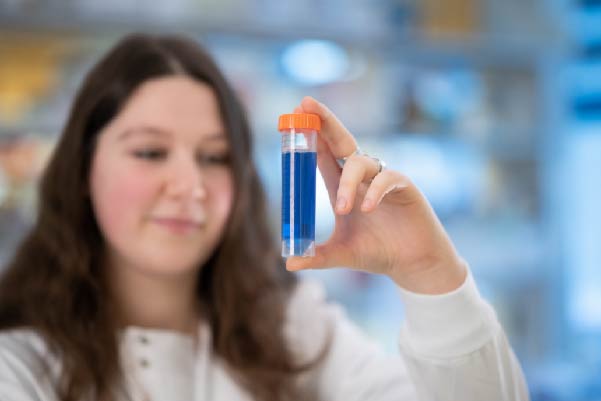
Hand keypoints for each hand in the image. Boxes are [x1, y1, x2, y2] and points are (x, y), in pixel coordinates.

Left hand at [285, 97, 466, 294]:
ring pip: (361, 162)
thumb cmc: (378, 253)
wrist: (412, 265)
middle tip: (305, 104)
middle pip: (341, 141)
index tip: (293, 115)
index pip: (323, 154)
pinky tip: (366, 208)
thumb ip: (316, 256)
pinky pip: (387, 179)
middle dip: (324, 121)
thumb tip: (288, 262)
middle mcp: (361, 178)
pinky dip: (375, 191)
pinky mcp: (404, 187)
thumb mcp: (341, 254)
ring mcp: (382, 179)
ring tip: (343, 209)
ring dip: (347, 182)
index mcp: (342, 186)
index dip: (310, 134)